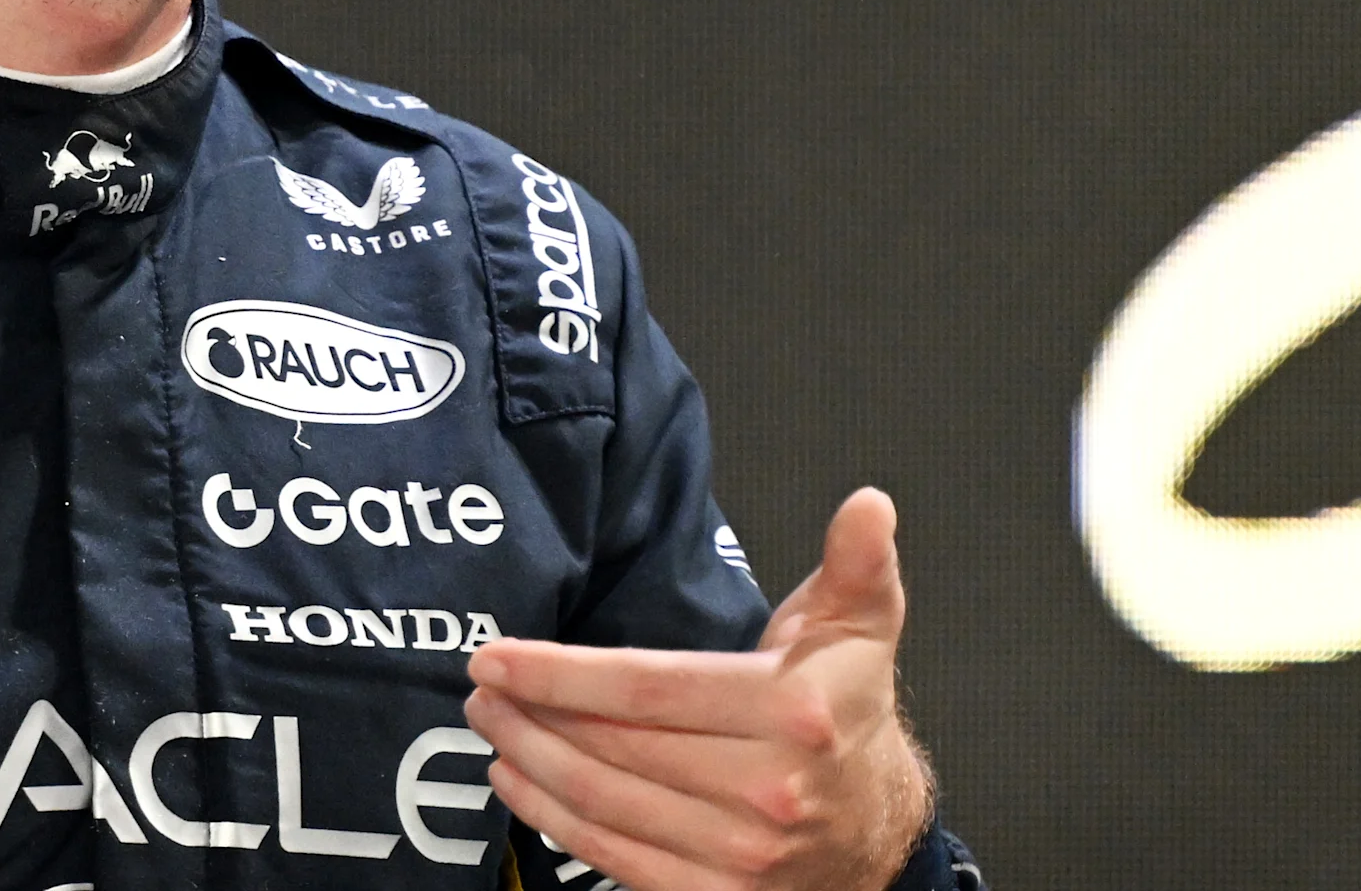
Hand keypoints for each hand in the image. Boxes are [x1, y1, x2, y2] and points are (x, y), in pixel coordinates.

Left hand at [464, 488, 931, 890]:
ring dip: (530, 762)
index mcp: (791, 714)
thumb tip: (869, 505)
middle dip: (532, 712)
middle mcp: (766, 791)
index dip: (561, 672)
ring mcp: (740, 854)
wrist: (879, 830)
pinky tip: (519, 784)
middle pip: (615, 746)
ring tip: (491, 723)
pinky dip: (555, 822)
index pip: (649, 688)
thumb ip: (856, 564)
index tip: (496, 655)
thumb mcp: (862, 630)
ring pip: (605, 803)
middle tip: (481, 684)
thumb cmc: (847, 717)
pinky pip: (615, 857)